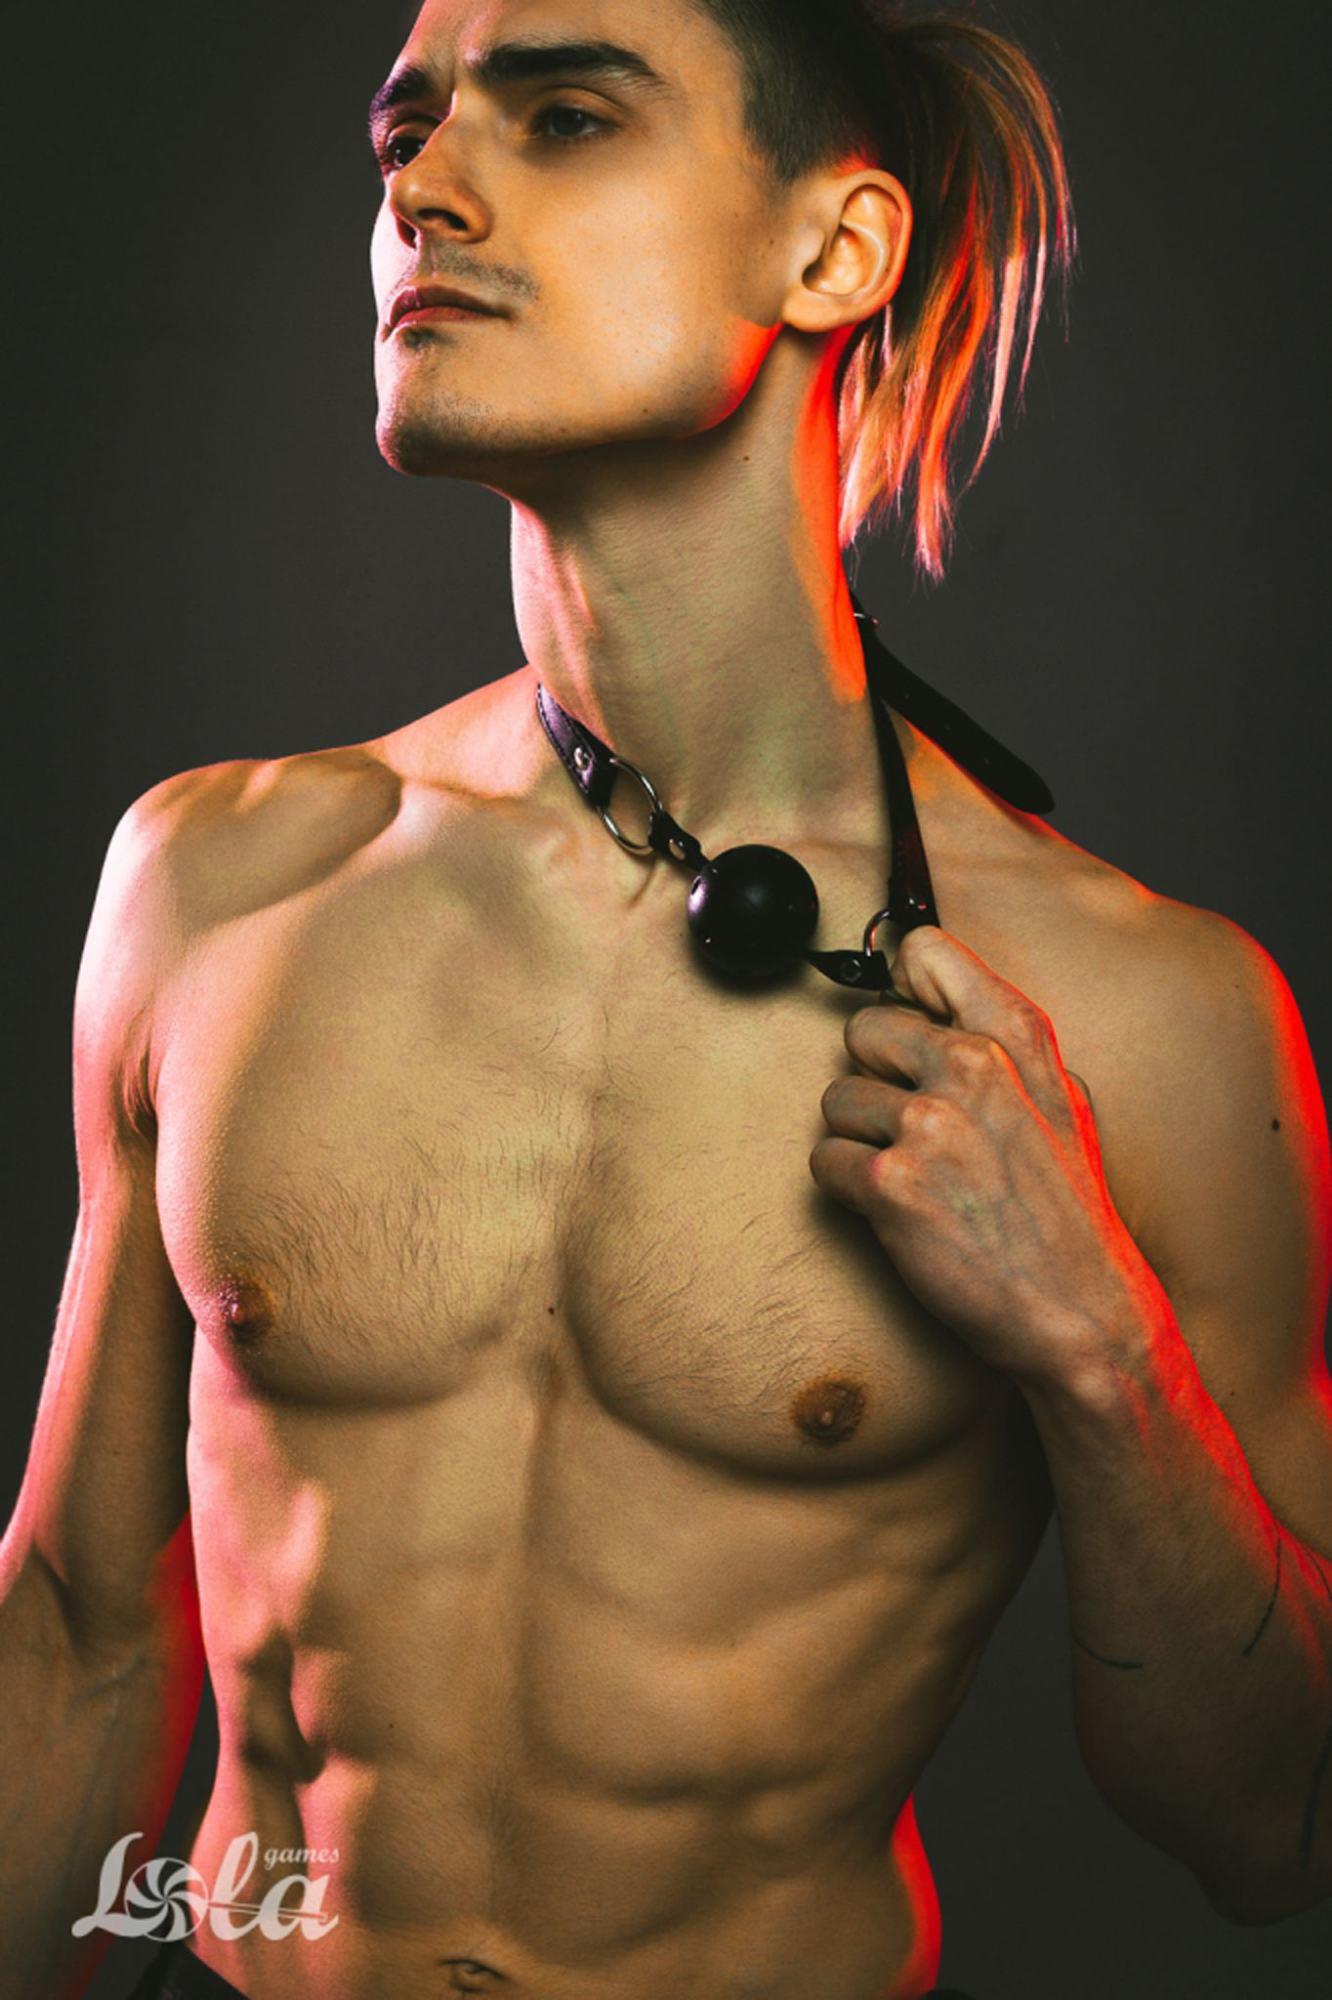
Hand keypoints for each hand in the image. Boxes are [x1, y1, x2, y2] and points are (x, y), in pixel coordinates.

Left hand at [809, 926, 1167, 1386]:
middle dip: (876, 1078)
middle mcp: (972, 1068)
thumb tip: (925, 981)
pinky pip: (826, 1161)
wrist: (1080, 1312)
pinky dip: (849, 1191)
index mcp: (1016, 1039)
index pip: (925, 951)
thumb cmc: (1065, 1211)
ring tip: (915, 1178)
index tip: (910, 1028)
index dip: (903, 989)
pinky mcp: (891, 1185)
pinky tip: (897, 1212)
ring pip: (837, 1100)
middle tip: (914, 1129)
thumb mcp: (1062, 1098)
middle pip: (861, 1030)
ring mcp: (929, 1125)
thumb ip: (1003, 1035)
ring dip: (861, 1140)